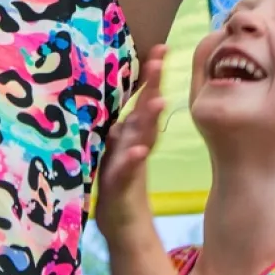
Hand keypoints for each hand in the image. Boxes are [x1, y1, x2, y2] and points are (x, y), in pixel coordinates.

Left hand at [95, 47, 166, 241]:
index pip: (142, 100)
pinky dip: (133, 160)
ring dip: (151, 119)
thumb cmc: (118, 186)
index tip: (159, 48)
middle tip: (160, 58)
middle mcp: (135, 145)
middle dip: (153, 85)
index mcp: (131, 135)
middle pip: (146, 111)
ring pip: (143, 137)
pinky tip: (139, 150)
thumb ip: (119, 128)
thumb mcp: (114, 150)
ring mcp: (131, 165)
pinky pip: (129, 170)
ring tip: (159, 100)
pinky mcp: (124, 186)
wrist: (124, 227)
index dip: (150, 76)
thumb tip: (117, 102)